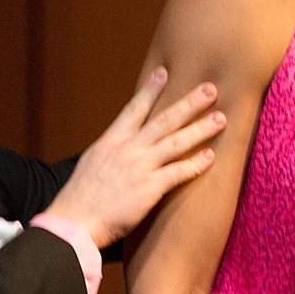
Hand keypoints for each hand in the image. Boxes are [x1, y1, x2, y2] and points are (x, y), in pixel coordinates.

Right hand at [44, 67, 223, 247]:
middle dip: (189, 103)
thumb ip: (110, 151)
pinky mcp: (148, 189)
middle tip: (210, 88)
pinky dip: (195, 164)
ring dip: (200, 129)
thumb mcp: (91, 163)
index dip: (150, 90)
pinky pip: (177, 173)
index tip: (164, 72)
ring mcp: (139, 167)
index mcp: (111, 141)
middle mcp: (127, 149)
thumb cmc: (79, 198)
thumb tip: (120, 145)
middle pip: (163, 120)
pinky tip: (210, 157)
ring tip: (221, 118)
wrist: (73, 221)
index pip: (134, 109)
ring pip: (176, 142)